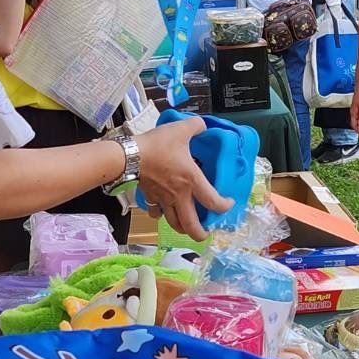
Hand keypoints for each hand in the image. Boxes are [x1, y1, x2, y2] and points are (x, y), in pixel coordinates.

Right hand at [134, 116, 230, 241]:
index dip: (224, 207)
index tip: (228, 204)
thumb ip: (196, 126)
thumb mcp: (181, 130)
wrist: (129, 156)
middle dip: (200, 234)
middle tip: (205, 233)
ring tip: (187, 227)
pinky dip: (161, 216)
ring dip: (182, 228)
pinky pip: (156, 213)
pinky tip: (164, 212)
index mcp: (191, 180)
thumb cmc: (156, 145)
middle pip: (191, 225)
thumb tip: (203, 125)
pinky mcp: (150, 198)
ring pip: (174, 223)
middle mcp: (179, 195)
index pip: (213, 202)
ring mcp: (163, 199)